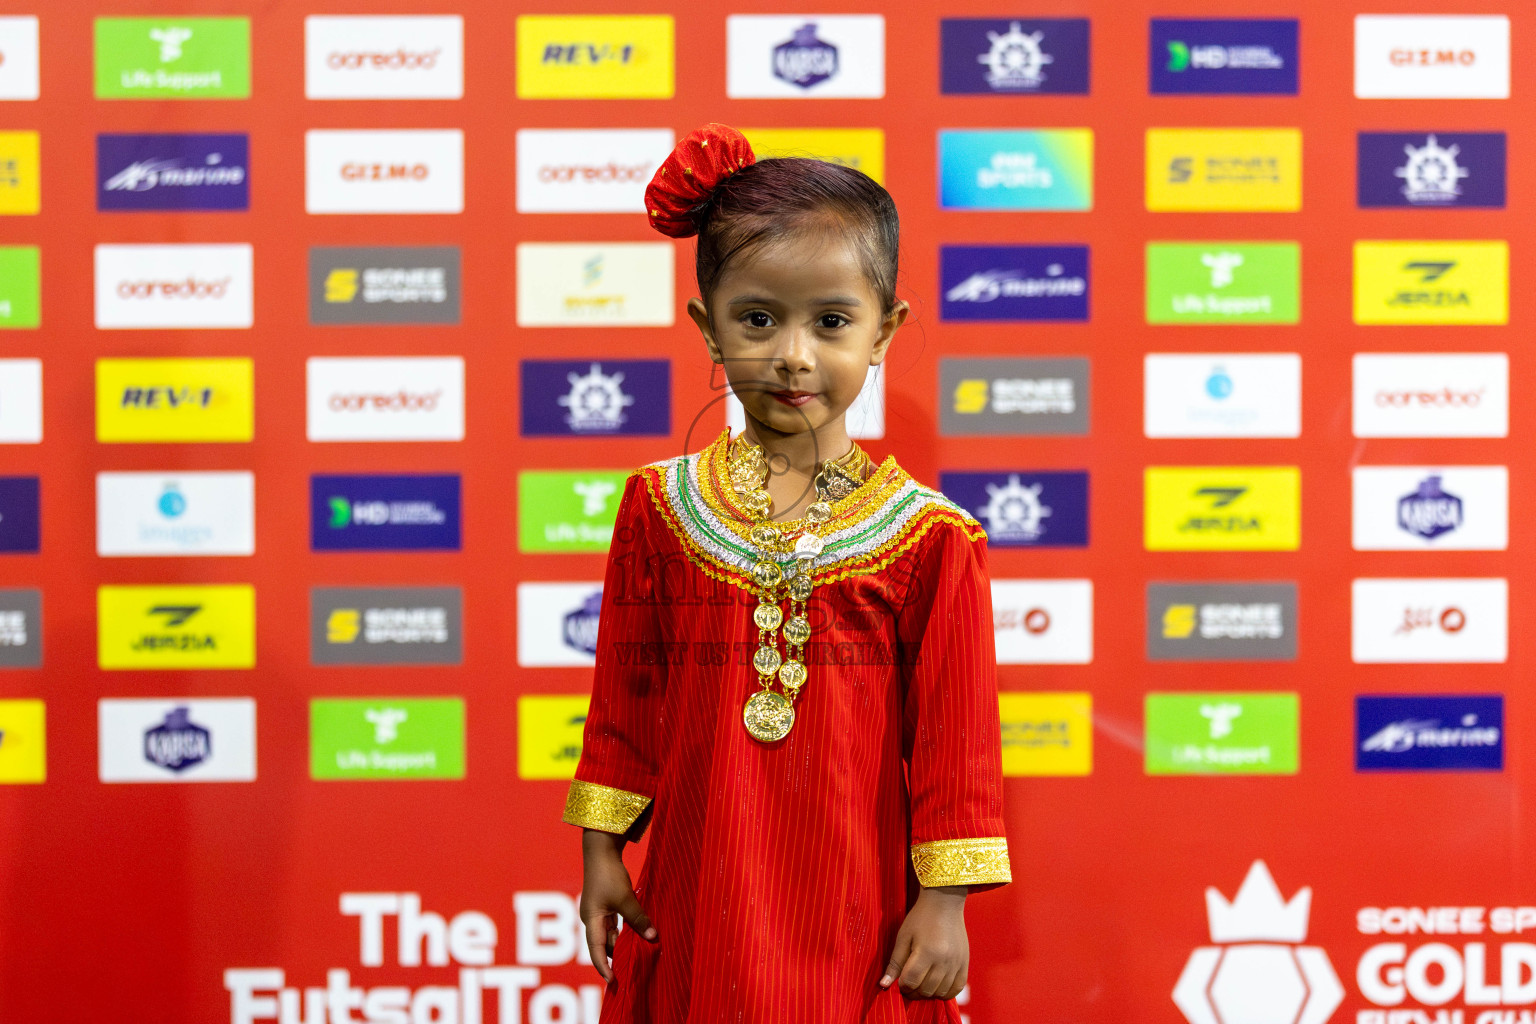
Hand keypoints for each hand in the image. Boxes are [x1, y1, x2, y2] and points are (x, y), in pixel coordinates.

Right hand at [578, 829, 657, 982]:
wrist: (601, 851)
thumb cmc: (609, 875)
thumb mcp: (625, 898)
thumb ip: (637, 919)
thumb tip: (652, 937)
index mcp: (591, 920)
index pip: (596, 951)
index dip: (604, 967)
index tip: (614, 981)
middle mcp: (591, 919)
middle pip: (603, 945)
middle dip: (615, 958)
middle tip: (630, 972)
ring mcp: (597, 912)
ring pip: (609, 935)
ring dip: (622, 944)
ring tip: (636, 957)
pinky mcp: (604, 905)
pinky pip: (613, 925)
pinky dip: (624, 932)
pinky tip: (636, 936)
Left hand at [880, 886, 967, 999]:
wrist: (945, 903)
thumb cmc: (921, 918)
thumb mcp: (903, 937)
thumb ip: (895, 962)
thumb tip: (884, 985)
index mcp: (926, 952)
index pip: (911, 981)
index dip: (902, 985)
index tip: (899, 980)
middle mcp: (944, 961)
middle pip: (925, 990)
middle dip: (913, 991)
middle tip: (909, 983)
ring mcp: (956, 963)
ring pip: (940, 993)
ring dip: (928, 993)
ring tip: (921, 983)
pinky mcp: (965, 964)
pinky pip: (957, 988)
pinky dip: (946, 993)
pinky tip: (936, 986)